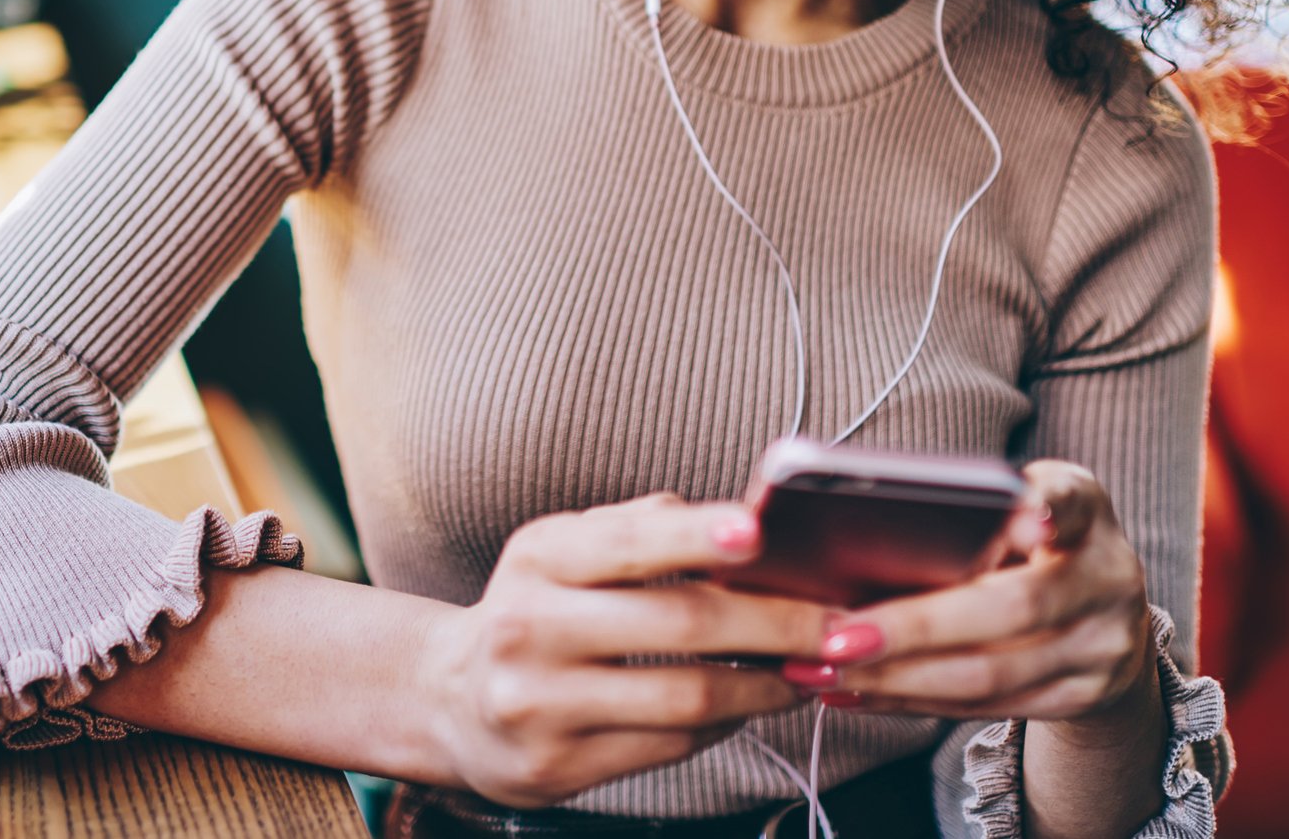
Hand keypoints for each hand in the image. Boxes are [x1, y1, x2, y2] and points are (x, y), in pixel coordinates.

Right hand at [413, 490, 827, 807]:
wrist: (453, 700)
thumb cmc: (537, 608)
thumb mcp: (564, 552)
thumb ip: (637, 530)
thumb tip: (730, 522)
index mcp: (538, 559)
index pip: (627, 544)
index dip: (696, 537)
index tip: (757, 532)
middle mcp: (528, 628)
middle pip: (679, 623)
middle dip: (774, 623)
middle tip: (835, 623)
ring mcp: (539, 704)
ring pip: (685, 697)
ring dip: (762, 684)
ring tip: (802, 670)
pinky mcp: (557, 767)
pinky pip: (669, 747)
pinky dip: (723, 723)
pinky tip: (745, 704)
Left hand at [781, 460, 1156, 725]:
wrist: (1109, 614)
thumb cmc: (1036, 537)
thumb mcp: (1025, 498)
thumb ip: (979, 505)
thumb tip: (869, 522)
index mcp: (1085, 509)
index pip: (1068, 501)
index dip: (1045, 511)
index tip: (1024, 517)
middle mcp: (1106, 578)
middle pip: (1010, 609)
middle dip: (914, 628)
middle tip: (834, 635)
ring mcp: (1101, 647)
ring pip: (991, 674)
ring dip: (897, 677)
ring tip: (824, 671)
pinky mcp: (1080, 697)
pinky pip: (986, 707)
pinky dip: (912, 701)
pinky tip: (857, 691)